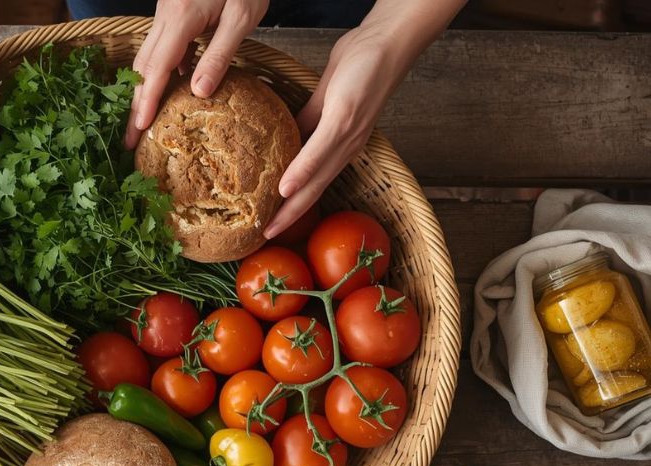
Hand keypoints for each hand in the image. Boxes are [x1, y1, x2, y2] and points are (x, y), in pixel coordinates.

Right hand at [126, 0, 268, 148]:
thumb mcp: (242, 17)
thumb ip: (220, 55)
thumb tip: (198, 93)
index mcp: (180, 18)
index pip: (157, 69)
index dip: (147, 101)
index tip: (139, 129)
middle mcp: (165, 14)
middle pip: (143, 66)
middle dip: (136, 104)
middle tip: (131, 139)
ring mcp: (166, 11)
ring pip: (147, 55)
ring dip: (143, 89)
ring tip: (143, 121)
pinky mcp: (173, 9)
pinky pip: (160, 45)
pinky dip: (159, 71)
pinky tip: (173, 89)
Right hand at [263, 26, 407, 237]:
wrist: (385, 42)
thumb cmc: (358, 66)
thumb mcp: (326, 99)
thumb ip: (306, 121)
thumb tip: (286, 137)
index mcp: (341, 146)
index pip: (314, 184)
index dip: (293, 207)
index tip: (272, 224)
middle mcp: (346, 149)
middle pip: (315, 192)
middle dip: (291, 217)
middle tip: (266, 237)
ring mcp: (346, 136)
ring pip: (316, 179)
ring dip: (293, 206)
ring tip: (272, 225)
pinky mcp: (343, 119)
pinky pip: (318, 151)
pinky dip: (301, 172)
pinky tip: (285, 187)